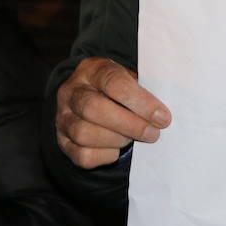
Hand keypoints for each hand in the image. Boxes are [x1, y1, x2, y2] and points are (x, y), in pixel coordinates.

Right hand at [55, 56, 170, 168]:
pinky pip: (83, 155)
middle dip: (129, 124)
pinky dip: (105, 155)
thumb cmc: (117, 90)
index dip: (139, 101)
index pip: (112, 82)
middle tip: (153, 133)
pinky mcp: (63, 142)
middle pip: (93, 108)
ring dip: (117, 140)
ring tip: (133, 138)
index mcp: (91, 70)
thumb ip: (142, 90)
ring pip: (84, 134)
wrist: (89, 100)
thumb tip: (161, 114)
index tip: (162, 116)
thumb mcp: (128, 78)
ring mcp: (63, 118)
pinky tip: (117, 148)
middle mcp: (71, 92)